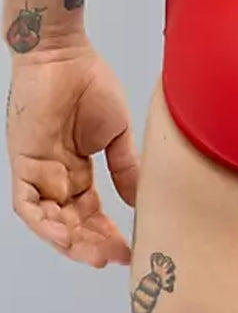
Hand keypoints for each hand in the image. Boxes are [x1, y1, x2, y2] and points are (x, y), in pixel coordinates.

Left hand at [6, 41, 139, 267]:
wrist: (65, 55)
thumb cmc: (91, 84)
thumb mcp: (117, 134)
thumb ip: (125, 167)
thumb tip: (139, 198)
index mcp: (78, 168)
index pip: (91, 212)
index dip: (108, 233)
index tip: (129, 250)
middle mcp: (55, 175)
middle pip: (70, 222)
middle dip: (91, 243)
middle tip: (114, 257)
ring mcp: (37, 170)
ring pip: (48, 220)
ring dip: (69, 240)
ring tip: (93, 254)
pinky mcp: (23, 161)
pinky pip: (27, 202)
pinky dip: (42, 222)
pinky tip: (62, 235)